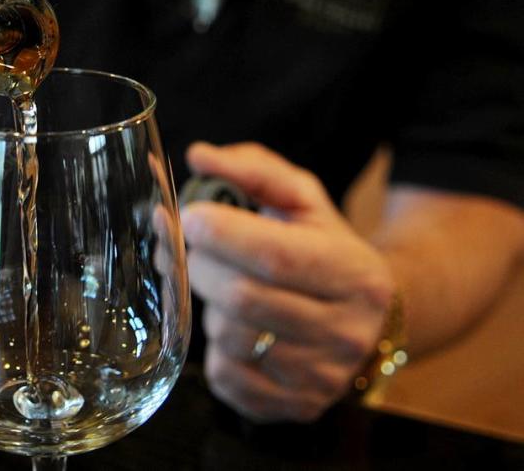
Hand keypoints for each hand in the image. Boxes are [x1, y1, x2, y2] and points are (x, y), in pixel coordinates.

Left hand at [182, 142, 394, 421]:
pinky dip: (214, 348)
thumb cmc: (323, 248)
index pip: (275, 256)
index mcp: (353, 272)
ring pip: (229, 338)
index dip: (220, 234)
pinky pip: (225, 378)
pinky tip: (236, 327)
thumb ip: (253, 169)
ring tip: (227, 290)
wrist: (371, 318)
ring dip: (209, 307)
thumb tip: (199, 155)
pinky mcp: (296, 407)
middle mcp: (346, 331)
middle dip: (201, 267)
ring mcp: (323, 377)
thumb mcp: (302, 200)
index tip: (191, 216)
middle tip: (198, 251)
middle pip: (242, 298)